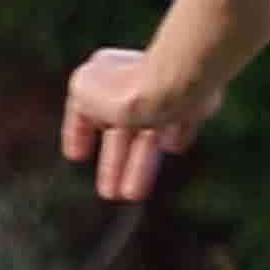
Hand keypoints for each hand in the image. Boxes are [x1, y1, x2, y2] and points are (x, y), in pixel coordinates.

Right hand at [61, 50, 217, 203]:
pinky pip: (178, 131)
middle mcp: (132, 82)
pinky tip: (170, 150)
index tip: (76, 157)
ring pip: (148, 139)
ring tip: (131, 196)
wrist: (172, 90)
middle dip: (112, 165)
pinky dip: (174, 141)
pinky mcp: (193, 107)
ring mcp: (163, 95)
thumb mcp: (81, 94)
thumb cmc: (123, 89)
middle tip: (108, 193)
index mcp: (102, 73)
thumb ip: (82, 108)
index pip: (85, 109)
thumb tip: (95, 119)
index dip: (78, 133)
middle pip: (119, 133)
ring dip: (138, 168)